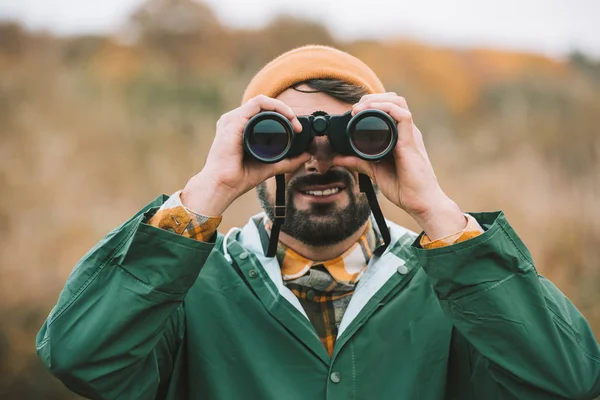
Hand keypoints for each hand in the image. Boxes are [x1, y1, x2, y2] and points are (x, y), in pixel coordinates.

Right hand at [181, 95, 309, 215]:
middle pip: (264, 106)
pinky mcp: (234, 120)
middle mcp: (235, 120)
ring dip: (282, 107)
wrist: (224, 185)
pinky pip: (257, 103)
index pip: (263, 113)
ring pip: (262, 101)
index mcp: (240, 128)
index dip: (283, 116)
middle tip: (297, 127)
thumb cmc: (239, 177)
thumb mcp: (270, 166)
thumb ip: (287, 162)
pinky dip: (274, 106)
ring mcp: (233, 119)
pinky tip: (285, 115)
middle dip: (285, 112)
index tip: (297, 130)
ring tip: (293, 120)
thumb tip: (306, 156)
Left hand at [333, 93, 465, 238]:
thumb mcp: (374, 171)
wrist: (421, 202)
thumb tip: (337, 158)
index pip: (389, 108)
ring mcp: (410, 135)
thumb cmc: (404, 188)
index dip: (372, 104)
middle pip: (394, 100)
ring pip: (398, 102)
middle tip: (355, 108)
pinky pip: (402, 115)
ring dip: (377, 100)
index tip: (353, 112)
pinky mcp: (411, 141)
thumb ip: (357, 162)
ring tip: (360, 108)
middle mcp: (406, 132)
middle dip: (373, 98)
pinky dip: (386, 108)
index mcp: (400, 136)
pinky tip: (371, 111)